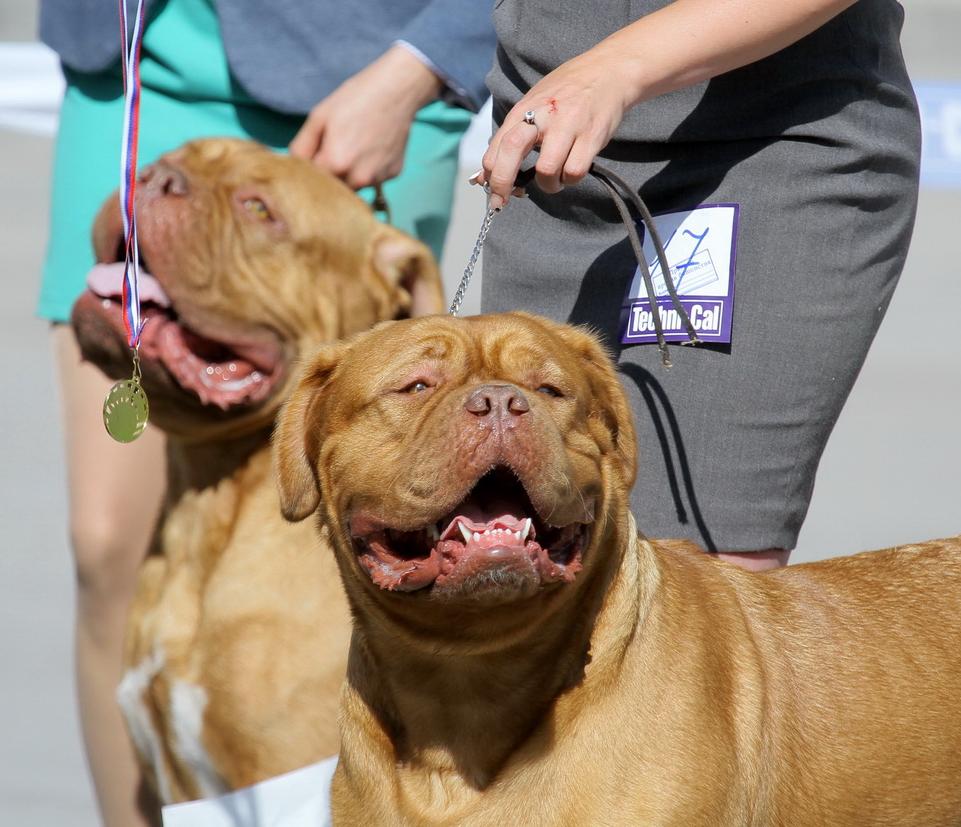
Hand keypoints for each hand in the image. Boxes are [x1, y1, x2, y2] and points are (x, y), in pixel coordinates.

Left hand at [290, 46, 442, 189]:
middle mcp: (358, 177)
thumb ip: (302, 147)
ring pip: (355, 186)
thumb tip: (294, 167)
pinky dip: (370, 168)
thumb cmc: (355, 98)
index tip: (314, 156)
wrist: (397, 90)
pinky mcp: (393, 174)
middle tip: (335, 148)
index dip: (310, 170)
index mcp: (336, 163)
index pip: (314, 181)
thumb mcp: (319, 117)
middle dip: (331, 174)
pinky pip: (374, 179)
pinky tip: (373, 146)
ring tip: (356, 145)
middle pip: (335, 188)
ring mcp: (378, 178)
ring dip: (350, 173)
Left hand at [477, 45, 630, 209]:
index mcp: (524, 110)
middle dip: (502, 183)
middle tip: (503, 201)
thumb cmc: (567, 93)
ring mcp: (568, 125)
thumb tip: (486, 176)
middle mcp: (542, 116)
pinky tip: (572, 170)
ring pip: (547, 171)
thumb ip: (511, 138)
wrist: (608, 71)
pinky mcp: (592, 136)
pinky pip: (575, 172)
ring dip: (548, 185)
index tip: (492, 193)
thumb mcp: (534, 106)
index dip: (490, 175)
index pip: (497, 146)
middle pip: (512, 152)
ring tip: (555, 179)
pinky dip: (571, 179)